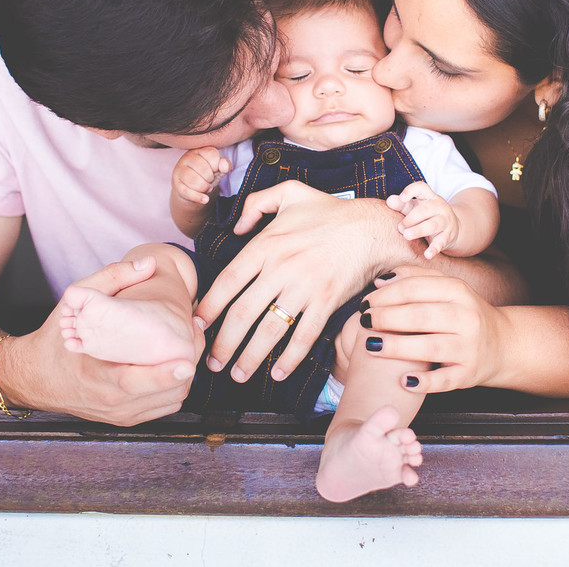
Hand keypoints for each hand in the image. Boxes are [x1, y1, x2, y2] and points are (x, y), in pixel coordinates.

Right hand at [10, 258, 203, 425]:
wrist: (33, 378)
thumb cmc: (55, 340)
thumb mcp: (72, 303)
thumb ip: (110, 279)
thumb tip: (148, 264)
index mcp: (97, 379)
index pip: (136, 383)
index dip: (165, 374)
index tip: (186, 361)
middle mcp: (112, 403)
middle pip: (166, 392)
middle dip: (188, 362)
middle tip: (196, 331)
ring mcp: (121, 414)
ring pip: (171, 400)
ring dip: (186, 374)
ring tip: (191, 342)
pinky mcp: (127, 417)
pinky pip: (164, 406)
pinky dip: (176, 386)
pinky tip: (177, 362)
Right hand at [172, 147, 230, 205]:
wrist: (193, 188)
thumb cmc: (207, 175)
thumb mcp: (218, 169)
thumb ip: (225, 165)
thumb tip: (224, 166)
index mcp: (200, 150)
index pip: (211, 154)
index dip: (216, 166)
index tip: (215, 170)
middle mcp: (188, 157)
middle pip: (203, 169)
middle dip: (210, 178)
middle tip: (210, 181)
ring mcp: (179, 169)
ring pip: (193, 180)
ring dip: (204, 187)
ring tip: (207, 188)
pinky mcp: (176, 182)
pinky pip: (186, 191)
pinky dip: (198, 197)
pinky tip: (205, 199)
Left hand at [195, 180, 401, 382]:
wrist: (372, 227)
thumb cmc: (330, 212)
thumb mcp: (289, 193)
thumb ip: (255, 204)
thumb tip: (237, 227)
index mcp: (267, 244)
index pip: (228, 281)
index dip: (209, 306)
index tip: (197, 325)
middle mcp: (281, 268)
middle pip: (243, 313)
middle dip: (224, 343)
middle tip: (211, 361)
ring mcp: (304, 287)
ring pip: (270, 330)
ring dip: (250, 357)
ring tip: (238, 374)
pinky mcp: (326, 302)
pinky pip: (304, 336)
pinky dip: (291, 359)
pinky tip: (279, 374)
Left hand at [360, 265, 506, 393]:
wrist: (502, 344)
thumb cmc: (462, 314)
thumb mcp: (447, 289)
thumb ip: (415, 279)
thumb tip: (379, 282)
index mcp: (458, 291)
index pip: (416, 288)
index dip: (386, 296)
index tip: (365, 303)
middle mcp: (466, 317)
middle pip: (420, 316)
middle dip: (387, 318)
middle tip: (363, 321)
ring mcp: (469, 347)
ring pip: (430, 347)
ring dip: (398, 347)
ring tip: (371, 346)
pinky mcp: (468, 374)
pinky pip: (444, 379)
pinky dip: (424, 382)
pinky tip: (403, 381)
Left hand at [386, 181, 458, 258]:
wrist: (452, 227)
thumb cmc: (426, 216)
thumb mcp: (414, 208)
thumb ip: (401, 204)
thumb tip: (389, 201)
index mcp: (429, 197)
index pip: (422, 188)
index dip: (411, 191)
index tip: (402, 198)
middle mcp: (439, 207)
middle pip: (426, 209)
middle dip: (412, 218)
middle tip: (400, 227)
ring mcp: (445, 221)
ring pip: (433, 225)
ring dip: (419, 230)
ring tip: (407, 235)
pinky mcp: (447, 236)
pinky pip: (441, 242)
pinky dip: (434, 249)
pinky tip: (427, 255)